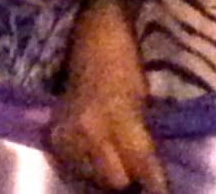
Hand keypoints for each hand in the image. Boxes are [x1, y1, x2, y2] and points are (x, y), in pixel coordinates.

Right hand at [45, 57, 165, 193]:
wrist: (92, 37)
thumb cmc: (126, 63)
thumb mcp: (143, 99)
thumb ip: (143, 138)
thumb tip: (149, 174)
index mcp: (118, 115)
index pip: (141, 163)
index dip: (155, 184)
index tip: (161, 193)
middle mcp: (89, 129)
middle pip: (113, 180)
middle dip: (129, 183)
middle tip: (138, 179)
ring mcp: (68, 133)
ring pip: (91, 178)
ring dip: (106, 178)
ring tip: (118, 167)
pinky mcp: (54, 135)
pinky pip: (72, 167)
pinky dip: (86, 168)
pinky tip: (97, 160)